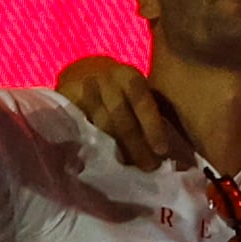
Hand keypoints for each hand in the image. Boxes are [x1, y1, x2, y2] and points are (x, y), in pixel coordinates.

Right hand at [53, 57, 185, 169]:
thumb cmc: (120, 91)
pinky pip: (78, 127)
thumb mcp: (136, 92)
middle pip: (120, 117)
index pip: (142, 102)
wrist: (84, 72)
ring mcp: (83, 90)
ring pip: (99, 125)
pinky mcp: (64, 100)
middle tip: (148, 167)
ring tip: (126, 169)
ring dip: (115, 149)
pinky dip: (88, 145)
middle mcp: (105, 80)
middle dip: (136, 145)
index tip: (162, 151)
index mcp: (129, 76)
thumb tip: (175, 154)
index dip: (152, 127)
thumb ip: (151, 115)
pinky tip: (96, 161)